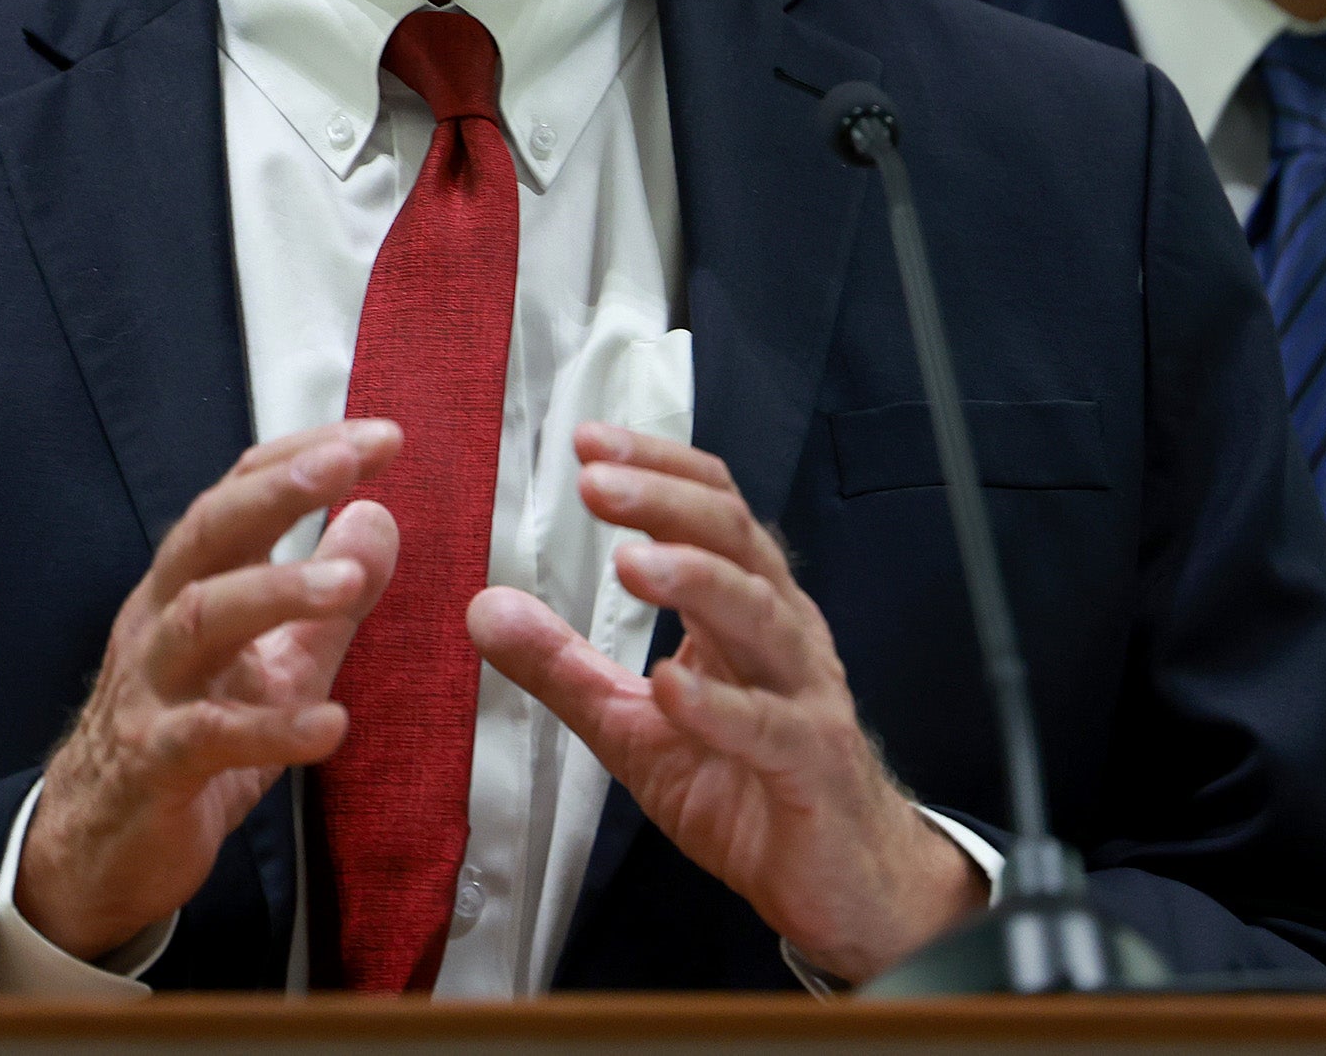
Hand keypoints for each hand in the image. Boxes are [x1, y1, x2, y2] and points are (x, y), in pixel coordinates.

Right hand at [18, 420, 402, 960]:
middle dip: (277, 492)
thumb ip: (331, 600)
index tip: (383, 436)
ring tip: (350, 581)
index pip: (240, 495)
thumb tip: (379, 514)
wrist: (104, 847)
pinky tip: (331, 725)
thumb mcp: (279, 664)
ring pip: (202, 618)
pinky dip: (271, 728)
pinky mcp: (153, 763)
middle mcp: (162, 619)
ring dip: (278, 591)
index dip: (304, 458)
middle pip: (209, 534)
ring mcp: (151, 689)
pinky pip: (208, 735)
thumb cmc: (195, 737)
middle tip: (346, 464)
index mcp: (191, 584)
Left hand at [467, 424, 983, 983]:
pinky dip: (720, 707)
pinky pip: (769, 728)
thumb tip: (482, 605)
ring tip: (631, 563)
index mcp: (746, 610)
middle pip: (736, 543)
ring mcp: (804, 697)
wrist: (842, 880)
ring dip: (696, 582)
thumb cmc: (745, 787)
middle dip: (666, 505)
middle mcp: (783, 635)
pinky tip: (670, 687)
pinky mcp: (811, 766)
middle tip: (595, 483)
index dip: (656, 470)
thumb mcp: (633, 725)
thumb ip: (563, 667)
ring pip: (760, 618)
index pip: (712, 510)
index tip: (586, 445)